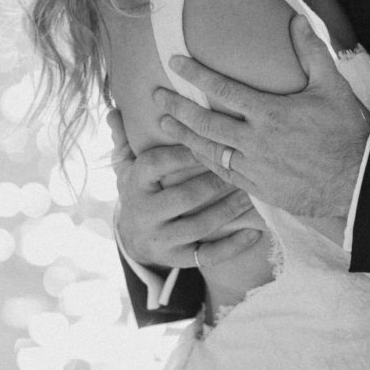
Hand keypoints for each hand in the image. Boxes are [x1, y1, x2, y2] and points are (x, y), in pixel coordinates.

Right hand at [106, 110, 260, 268]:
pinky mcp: (177, 259)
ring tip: (251, 194)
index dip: (184, 152)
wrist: (132, 239)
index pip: (157, 164)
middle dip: (214, 182)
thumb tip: (114, 110)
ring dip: (228, 210)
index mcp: (134, 184)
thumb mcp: (127, 166)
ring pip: (199, 225)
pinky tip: (255, 233)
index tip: (211, 139)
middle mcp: (144, 213)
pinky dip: (233, 246)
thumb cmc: (140, 190)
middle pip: (183, 196)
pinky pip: (207, 256)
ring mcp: (161, 239)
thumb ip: (126, 138)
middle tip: (241, 167)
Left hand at [154, 15, 369, 218]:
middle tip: (156, 97)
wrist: (356, 181)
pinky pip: (223, 174)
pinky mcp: (259, 188)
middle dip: (177, 108)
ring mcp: (255, 168)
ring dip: (184, 137)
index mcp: (270, 113)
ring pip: (209, 151)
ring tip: (164, 125)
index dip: (196, 74)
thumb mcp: (332, 86)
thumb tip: (297, 20)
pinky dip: (205, 162)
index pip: (223, 89)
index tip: (174, 62)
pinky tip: (194, 154)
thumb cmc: (346, 131)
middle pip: (205, 123)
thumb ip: (311, 52)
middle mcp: (256, 141)